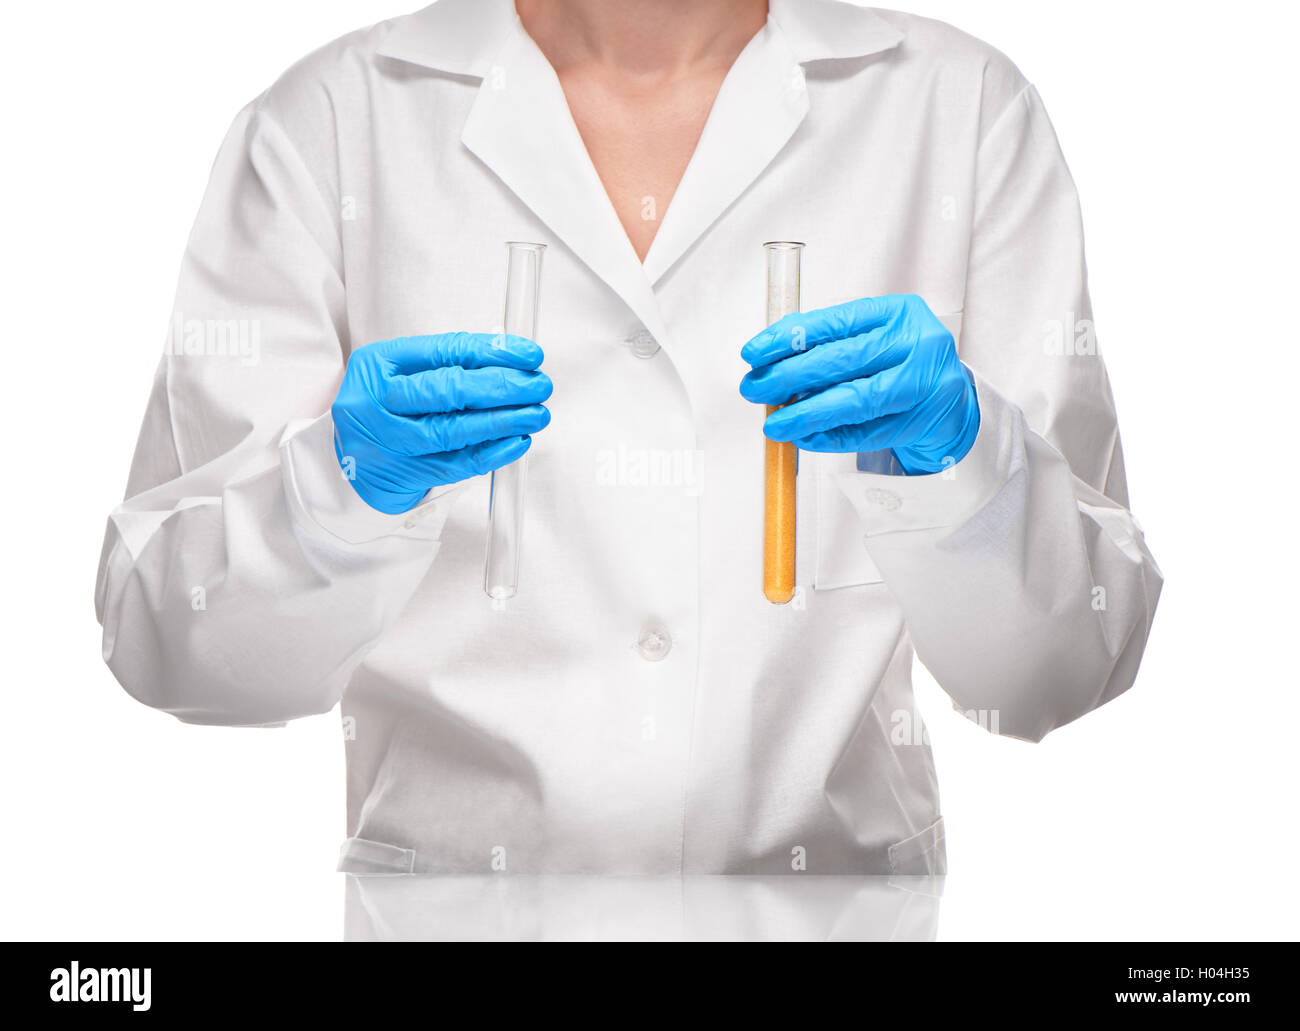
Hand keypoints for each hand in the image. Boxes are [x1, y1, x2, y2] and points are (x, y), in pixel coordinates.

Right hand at [332, 333, 552, 513]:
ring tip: (536, 414)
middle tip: (539, 386)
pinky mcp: (405, 474)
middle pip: (448, 390)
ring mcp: (389, 441)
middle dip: (502, 387)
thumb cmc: (387, 407)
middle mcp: (378, 401)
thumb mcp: (402, 372)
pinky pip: (456, 465)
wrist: (351, 459)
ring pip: (454, 430)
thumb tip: (515, 362)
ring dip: (504, 421)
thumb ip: (451, 363)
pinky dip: (492, 453)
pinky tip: (517, 442)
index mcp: (377, 364)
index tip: (530, 356)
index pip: (444, 352)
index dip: (492, 352)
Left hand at [739, 293, 978, 474]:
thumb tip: (769, 356)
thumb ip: (827, 341)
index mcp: (900, 312)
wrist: (949, 400)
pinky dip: (830, 437)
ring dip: (807, 413)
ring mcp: (924, 385)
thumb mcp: (870, 337)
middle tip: (754, 388)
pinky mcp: (921, 422)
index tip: (754, 352)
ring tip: (773, 422)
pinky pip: (866, 433)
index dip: (790, 338)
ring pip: (855, 400)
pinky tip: (803, 437)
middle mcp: (917, 344)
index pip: (836, 322)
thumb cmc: (899, 363)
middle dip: (790, 376)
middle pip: (843, 360)